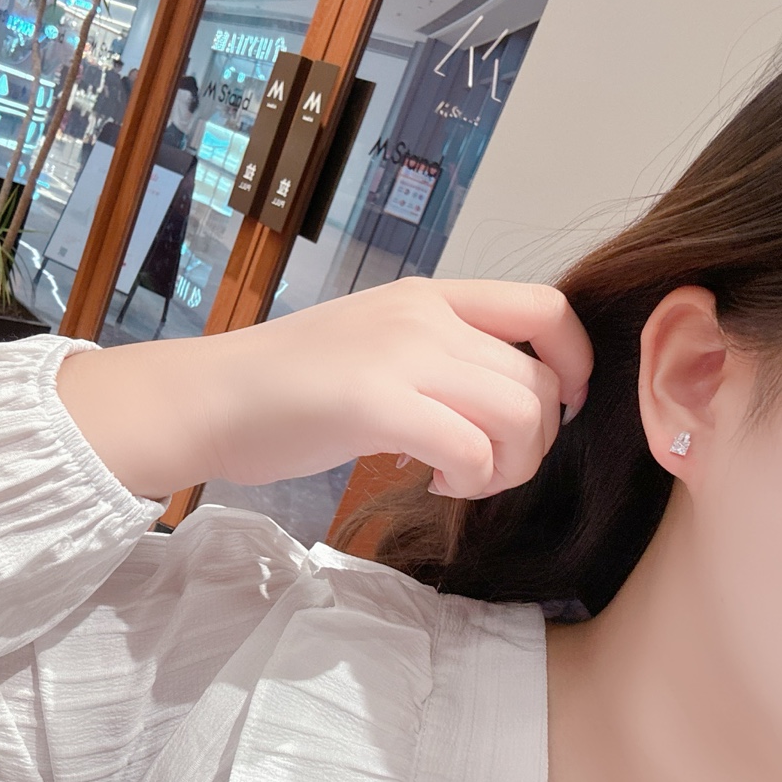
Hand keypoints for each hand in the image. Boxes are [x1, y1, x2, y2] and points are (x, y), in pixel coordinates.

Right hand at [58, 278, 591, 500]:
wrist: (208, 398)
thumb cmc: (283, 384)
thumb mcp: (372, 345)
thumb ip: (435, 356)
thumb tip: (494, 403)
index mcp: (427, 298)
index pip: (546, 307)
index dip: (574, 363)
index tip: (557, 408)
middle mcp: (424, 316)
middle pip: (540, 380)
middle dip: (536, 442)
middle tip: (488, 470)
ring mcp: (399, 354)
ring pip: (520, 414)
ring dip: (508, 465)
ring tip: (462, 479)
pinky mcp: (373, 401)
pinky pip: (471, 449)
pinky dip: (470, 480)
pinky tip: (435, 483)